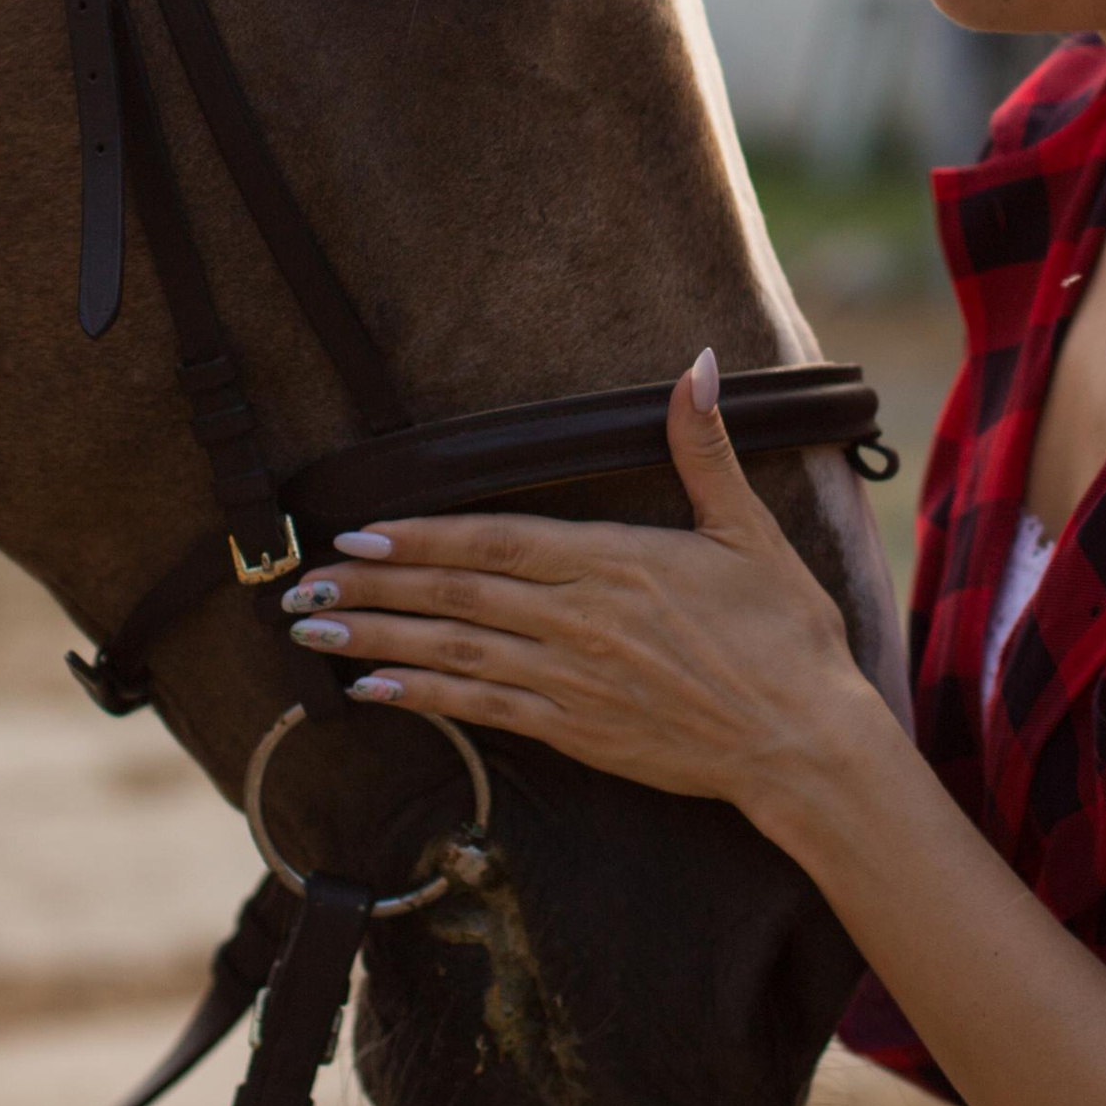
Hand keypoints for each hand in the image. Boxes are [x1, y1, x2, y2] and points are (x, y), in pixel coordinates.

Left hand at [278, 349, 886, 813]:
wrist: (803, 740)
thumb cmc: (783, 633)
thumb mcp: (747, 528)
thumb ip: (703, 448)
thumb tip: (698, 365)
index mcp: (613, 561)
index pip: (494, 540)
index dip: (419, 535)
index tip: (357, 530)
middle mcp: (577, 620)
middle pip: (455, 595)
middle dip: (372, 586)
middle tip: (302, 582)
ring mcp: (569, 680)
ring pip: (453, 652)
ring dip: (376, 639)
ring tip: (313, 629)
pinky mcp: (574, 731)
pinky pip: (482, 710)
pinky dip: (423, 696)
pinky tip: (372, 689)